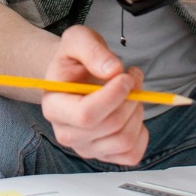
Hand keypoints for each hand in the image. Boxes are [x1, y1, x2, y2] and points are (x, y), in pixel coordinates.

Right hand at [41, 26, 147, 164]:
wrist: (73, 77)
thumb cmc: (74, 60)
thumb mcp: (77, 40)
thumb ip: (92, 51)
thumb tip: (113, 70)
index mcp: (54, 107)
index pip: (86, 114)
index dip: (113, 96)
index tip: (126, 77)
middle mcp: (67, 134)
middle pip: (111, 126)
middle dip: (131, 98)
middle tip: (132, 76)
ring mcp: (86, 148)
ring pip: (125, 141)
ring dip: (137, 112)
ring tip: (131, 93)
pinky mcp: (105, 155)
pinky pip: (132, 154)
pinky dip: (141, 132)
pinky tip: (131, 113)